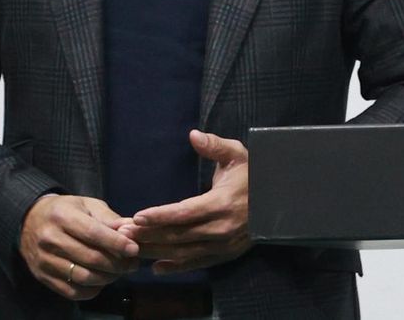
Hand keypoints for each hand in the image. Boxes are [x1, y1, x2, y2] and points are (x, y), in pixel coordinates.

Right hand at [19, 194, 138, 300]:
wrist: (29, 220)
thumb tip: (130, 230)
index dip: (116, 243)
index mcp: (63, 217)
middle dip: (116, 264)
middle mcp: (50, 240)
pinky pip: (70, 291)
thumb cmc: (65, 210)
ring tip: (120, 272)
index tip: (134, 249)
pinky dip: (91, 290)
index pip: (93, 233)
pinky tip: (101, 282)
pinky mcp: (42, 277)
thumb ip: (108, 218)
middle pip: (90, 258)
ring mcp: (44, 261)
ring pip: (82, 277)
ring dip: (107, 278)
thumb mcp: (87, 204)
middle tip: (132, 264)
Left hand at [123, 130, 250, 273]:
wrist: (280, 198)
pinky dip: (175, 267)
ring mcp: (223, 244)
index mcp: (222, 203)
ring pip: (183, 253)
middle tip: (124, 233)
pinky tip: (156, 267)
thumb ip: (214, 146)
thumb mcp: (238, 154)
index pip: (184, 213)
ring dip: (155, 252)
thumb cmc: (252, 174)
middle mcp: (221, 228)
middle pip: (178, 236)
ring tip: (132, 248)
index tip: (136, 216)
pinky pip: (196, 263)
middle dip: (149, 235)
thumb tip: (193, 135)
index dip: (159, 216)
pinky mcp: (226, 254)